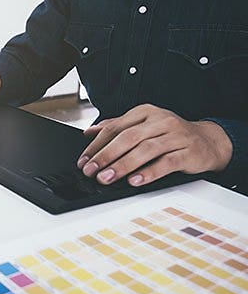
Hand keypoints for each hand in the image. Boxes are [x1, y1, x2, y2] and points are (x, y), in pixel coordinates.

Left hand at [77, 104, 232, 186]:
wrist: (209, 141)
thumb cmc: (170, 134)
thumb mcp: (143, 125)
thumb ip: (117, 126)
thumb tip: (89, 132)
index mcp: (146, 112)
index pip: (115, 127)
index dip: (96, 145)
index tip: (84, 161)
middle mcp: (160, 121)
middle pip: (127, 138)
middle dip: (106, 156)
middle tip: (91, 171)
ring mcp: (176, 136)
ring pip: (145, 150)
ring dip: (123, 165)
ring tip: (107, 178)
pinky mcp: (188, 152)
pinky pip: (166, 163)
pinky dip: (149, 172)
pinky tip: (135, 181)